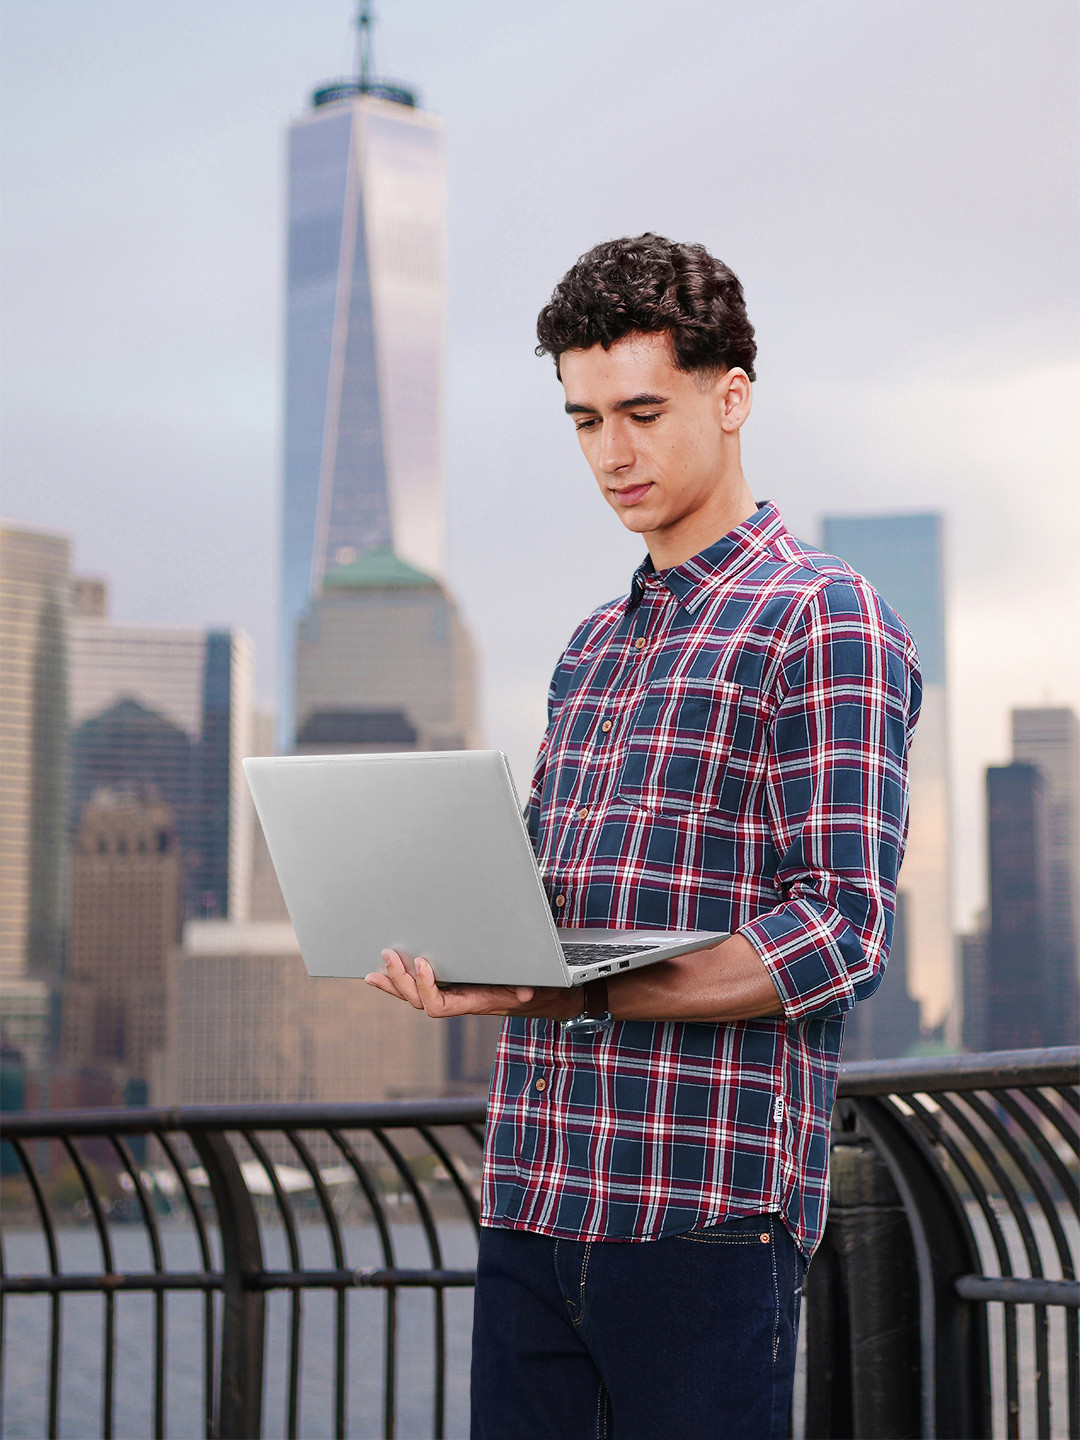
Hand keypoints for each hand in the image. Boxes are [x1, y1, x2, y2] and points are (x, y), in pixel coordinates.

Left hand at [364, 949, 576, 1020]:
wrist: (540, 996)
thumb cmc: (536, 990)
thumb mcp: (537, 987)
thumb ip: (529, 989)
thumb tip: (526, 993)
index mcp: (472, 1003)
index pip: (439, 1006)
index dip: (427, 988)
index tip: (423, 964)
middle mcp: (458, 1001)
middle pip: (419, 1001)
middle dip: (401, 980)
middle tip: (390, 956)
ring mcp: (452, 994)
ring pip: (414, 996)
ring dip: (393, 983)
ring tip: (375, 971)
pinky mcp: (451, 985)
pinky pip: (419, 987)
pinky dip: (399, 981)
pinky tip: (381, 974)